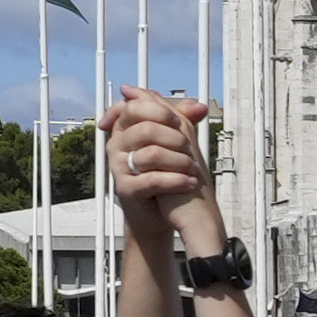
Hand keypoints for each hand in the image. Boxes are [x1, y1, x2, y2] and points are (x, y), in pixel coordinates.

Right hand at [100, 87, 213, 234]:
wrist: (160, 211)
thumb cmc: (164, 172)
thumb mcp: (173, 141)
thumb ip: (183, 119)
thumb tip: (199, 106)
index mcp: (125, 127)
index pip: (134, 106)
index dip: (160, 111)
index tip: (177, 121)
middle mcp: (116, 144)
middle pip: (145, 129)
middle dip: (175, 138)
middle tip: (189, 148)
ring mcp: (118, 167)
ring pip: (151, 154)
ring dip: (180, 161)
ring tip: (193, 168)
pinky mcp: (125, 189)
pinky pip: (153, 179)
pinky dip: (177, 181)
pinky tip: (190, 182)